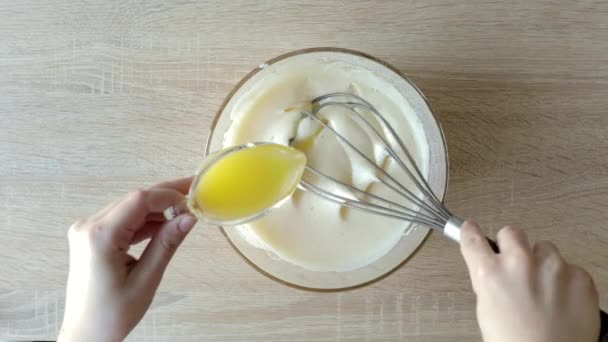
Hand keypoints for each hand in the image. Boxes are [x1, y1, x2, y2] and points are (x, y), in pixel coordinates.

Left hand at [58, 177, 196, 341]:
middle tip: (194, 193)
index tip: (192, 202)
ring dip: (157, 208)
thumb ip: (167, 244)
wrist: (86, 334)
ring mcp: (88, 230)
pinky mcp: (92, 237)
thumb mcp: (146, 279)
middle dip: (166, 196)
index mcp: (99, 236)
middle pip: (134, 199)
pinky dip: (145, 221)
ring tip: (185, 212)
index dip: (168, 196)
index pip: (139, 200)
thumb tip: (189, 218)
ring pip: (130, 207)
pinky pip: (123, 219)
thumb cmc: (111, 314)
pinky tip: (165, 224)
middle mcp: (89, 227)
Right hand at [460, 220, 599, 341]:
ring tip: (543, 291)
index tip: (471, 228)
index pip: (473, 238)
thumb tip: (494, 270)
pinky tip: (562, 301)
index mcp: (490, 272)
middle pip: (511, 233)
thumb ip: (490, 281)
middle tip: (516, 264)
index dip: (471, 231)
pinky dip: (566, 281)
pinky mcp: (579, 277)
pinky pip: (571, 268)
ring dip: (542, 263)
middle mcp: (519, 263)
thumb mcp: (487, 309)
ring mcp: (552, 267)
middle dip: (511, 245)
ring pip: (545, 249)